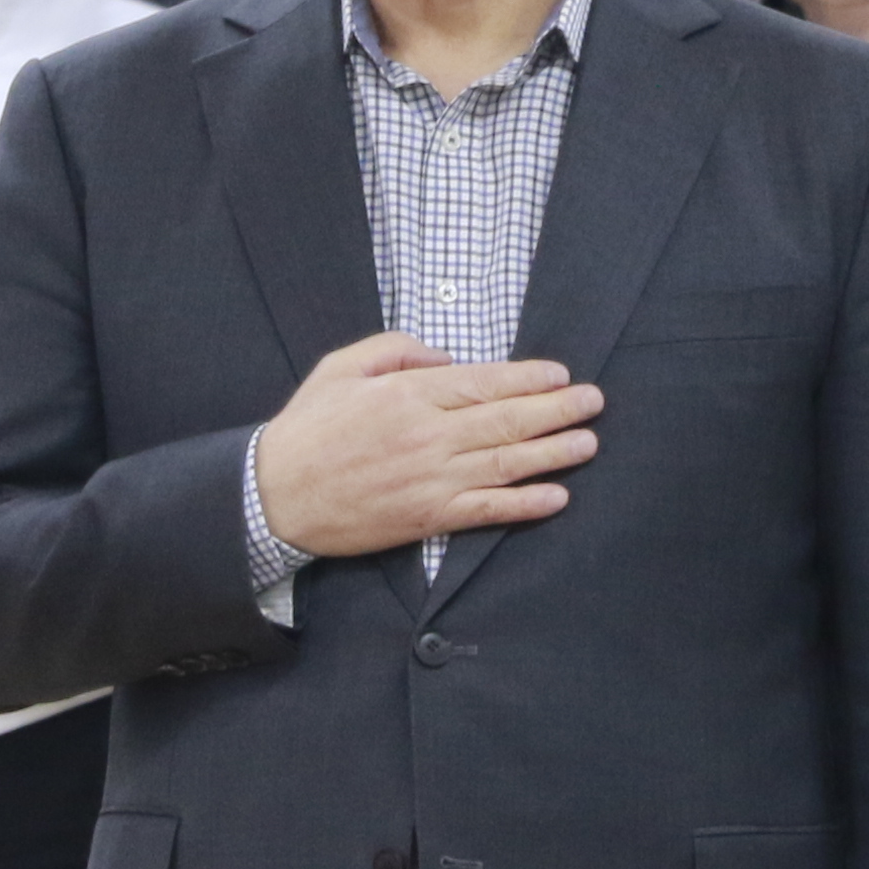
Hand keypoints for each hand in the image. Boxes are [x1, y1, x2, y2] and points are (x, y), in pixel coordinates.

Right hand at [252, 329, 603, 561]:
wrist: (274, 496)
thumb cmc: (308, 429)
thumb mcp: (341, 367)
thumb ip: (395, 349)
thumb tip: (445, 357)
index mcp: (409, 393)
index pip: (486, 382)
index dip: (531, 378)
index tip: (561, 374)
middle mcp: (429, 436)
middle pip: (508, 420)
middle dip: (558, 409)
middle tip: (593, 402)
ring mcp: (432, 480)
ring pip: (508, 463)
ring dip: (554, 453)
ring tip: (589, 442)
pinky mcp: (428, 519)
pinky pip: (488, 511)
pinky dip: (525, 504)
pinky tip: (555, 497)